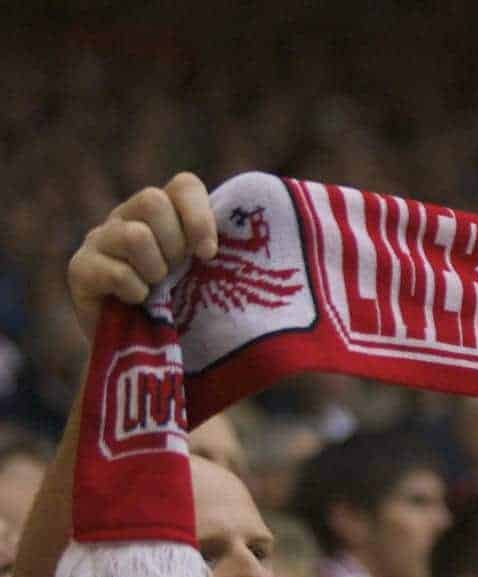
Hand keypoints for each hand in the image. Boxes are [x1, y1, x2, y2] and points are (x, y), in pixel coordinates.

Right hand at [67, 172, 217, 336]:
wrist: (143, 349)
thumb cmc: (183, 308)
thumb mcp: (206, 276)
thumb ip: (218, 251)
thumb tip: (256, 236)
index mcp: (164, 212)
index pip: (183, 185)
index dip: (199, 216)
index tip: (208, 254)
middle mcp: (128, 216)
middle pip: (152, 200)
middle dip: (174, 243)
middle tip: (176, 272)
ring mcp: (100, 239)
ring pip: (134, 234)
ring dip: (155, 269)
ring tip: (156, 288)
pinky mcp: (81, 268)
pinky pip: (114, 270)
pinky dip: (135, 291)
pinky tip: (137, 301)